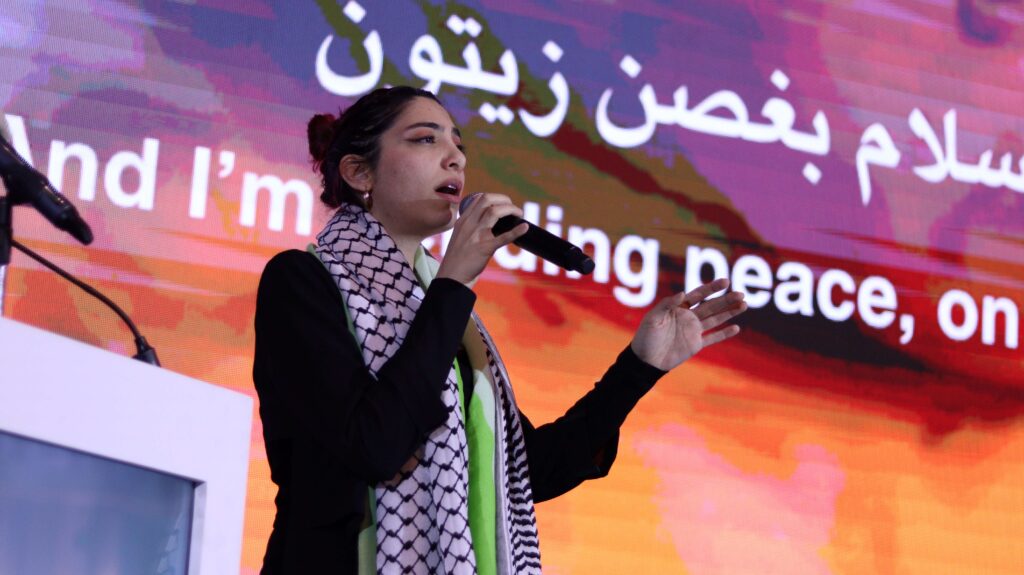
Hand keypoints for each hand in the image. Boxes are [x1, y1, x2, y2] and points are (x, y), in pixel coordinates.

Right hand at [436, 193, 528, 285]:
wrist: (451, 278)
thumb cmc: (457, 261)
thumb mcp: (459, 237)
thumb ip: (470, 228)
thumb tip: (488, 224)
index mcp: (463, 221)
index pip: (479, 199)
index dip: (495, 197)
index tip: (503, 203)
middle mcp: (469, 224)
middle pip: (487, 200)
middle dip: (504, 199)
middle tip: (513, 207)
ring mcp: (477, 235)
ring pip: (495, 212)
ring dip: (511, 209)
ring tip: (519, 214)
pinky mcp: (485, 248)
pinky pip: (503, 237)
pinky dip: (516, 231)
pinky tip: (525, 228)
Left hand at [630, 278, 746, 370]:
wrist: (645, 360)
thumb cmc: (646, 337)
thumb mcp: (653, 318)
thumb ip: (667, 305)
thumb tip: (682, 293)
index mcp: (678, 308)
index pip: (698, 295)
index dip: (712, 288)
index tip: (725, 281)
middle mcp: (688, 317)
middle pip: (711, 306)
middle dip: (726, 300)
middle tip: (741, 294)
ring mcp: (693, 331)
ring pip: (715, 319)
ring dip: (729, 313)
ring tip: (743, 305)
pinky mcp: (695, 345)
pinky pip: (712, 338)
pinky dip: (724, 334)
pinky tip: (737, 328)